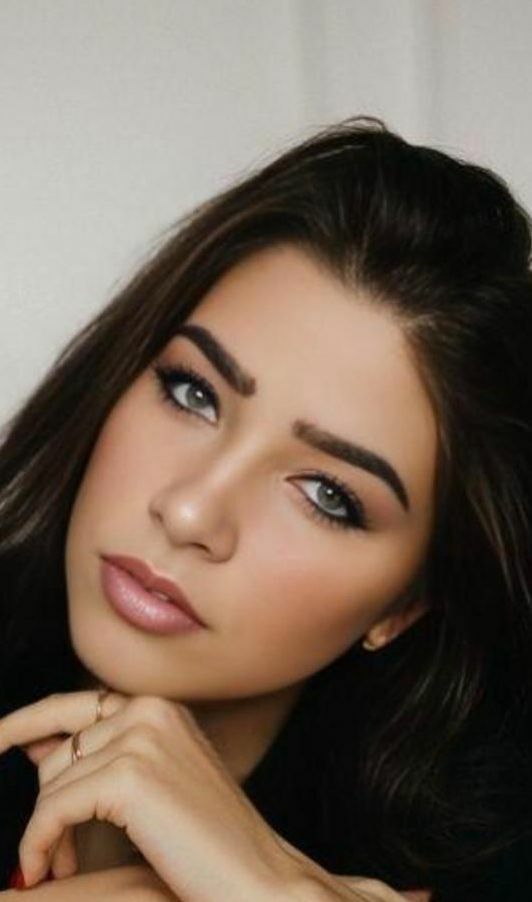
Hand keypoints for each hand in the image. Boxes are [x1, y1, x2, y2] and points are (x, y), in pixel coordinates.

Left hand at [0, 690, 301, 898]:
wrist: (257, 879)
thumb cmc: (209, 844)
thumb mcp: (152, 787)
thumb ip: (100, 758)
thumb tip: (33, 744)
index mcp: (160, 707)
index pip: (73, 706)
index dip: (25, 723)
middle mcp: (149, 710)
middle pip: (59, 749)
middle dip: (45, 801)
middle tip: (53, 854)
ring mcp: (141, 739)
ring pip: (53, 782)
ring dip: (45, 831)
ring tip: (60, 866)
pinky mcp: (128, 777)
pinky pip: (52, 809)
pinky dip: (40, 842)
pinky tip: (48, 869)